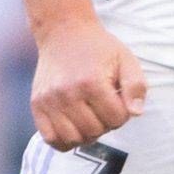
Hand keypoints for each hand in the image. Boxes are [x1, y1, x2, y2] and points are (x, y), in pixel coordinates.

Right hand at [30, 19, 146, 149]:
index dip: (122, 114)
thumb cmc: (98, 48)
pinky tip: (73, 128)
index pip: (116, 119)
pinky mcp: (37, 105)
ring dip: (86, 134)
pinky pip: (51, 139)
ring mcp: (49, 101)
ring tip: (89, 118)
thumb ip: (135, 86)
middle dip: (105, 124)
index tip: (117, 100)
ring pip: (73, 139)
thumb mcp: (125, 60)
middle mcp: (68, 93)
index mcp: (92, 82)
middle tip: (103, 107)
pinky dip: (65, 141)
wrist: (63, 32)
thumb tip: (135, 113)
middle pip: (95, 131)